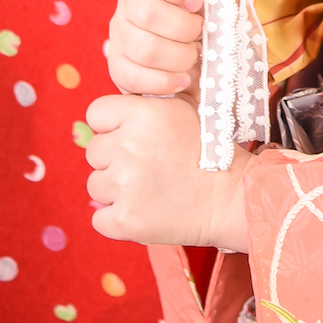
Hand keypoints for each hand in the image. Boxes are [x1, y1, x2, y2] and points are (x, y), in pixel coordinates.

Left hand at [84, 92, 251, 249]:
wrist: (229, 197)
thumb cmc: (208, 151)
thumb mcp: (183, 109)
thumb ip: (145, 102)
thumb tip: (114, 107)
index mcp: (143, 114)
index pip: (96, 113)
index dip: (110, 124)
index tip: (129, 135)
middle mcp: (129, 147)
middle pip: (94, 151)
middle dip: (114, 158)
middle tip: (147, 165)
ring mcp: (124, 186)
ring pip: (95, 185)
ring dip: (115, 189)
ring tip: (149, 188)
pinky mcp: (124, 220)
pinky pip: (100, 218)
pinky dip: (117, 218)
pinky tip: (144, 210)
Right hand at [108, 0, 202, 95]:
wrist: (200, 62)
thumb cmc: (209, 16)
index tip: (197, 1)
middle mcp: (127, 0)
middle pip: (146, 11)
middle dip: (184, 28)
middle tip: (200, 32)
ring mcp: (118, 34)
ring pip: (144, 47)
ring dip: (180, 56)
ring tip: (193, 55)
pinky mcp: (117, 67)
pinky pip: (134, 77)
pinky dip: (165, 81)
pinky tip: (180, 78)